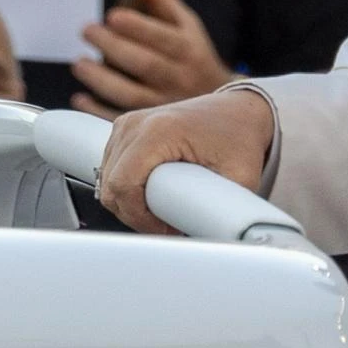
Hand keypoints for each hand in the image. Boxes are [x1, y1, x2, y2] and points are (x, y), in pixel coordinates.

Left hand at [74, 0, 229, 111]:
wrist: (221, 105)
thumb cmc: (193, 55)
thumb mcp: (186, 24)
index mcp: (188, 49)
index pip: (163, 38)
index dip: (137, 27)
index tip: (112, 15)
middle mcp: (179, 78)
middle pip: (145, 64)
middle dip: (112, 46)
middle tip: (87, 29)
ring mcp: (166, 105)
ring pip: (132, 95)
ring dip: (101, 80)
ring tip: (79, 63)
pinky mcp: (153, 124)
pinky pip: (123, 119)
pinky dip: (98, 110)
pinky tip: (80, 97)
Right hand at [92, 80, 273, 234]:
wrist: (238, 111)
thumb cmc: (239, 139)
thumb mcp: (239, 177)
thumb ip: (226, 208)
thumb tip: (217, 237)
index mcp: (158, 131)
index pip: (122, 185)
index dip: (139, 218)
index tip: (165, 228)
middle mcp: (135, 124)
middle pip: (110, 186)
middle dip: (135, 214)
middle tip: (167, 223)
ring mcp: (126, 125)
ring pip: (107, 180)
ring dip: (130, 202)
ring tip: (164, 208)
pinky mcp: (125, 130)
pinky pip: (110, 169)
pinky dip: (127, 188)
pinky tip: (153, 193)